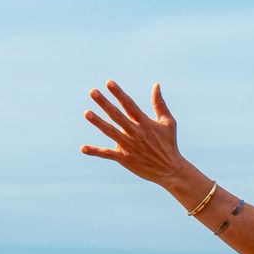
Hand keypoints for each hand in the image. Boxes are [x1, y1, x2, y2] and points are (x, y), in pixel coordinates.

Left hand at [80, 80, 203, 192]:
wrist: (170, 170)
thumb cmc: (169, 144)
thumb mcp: (168, 122)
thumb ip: (159, 103)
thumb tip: (156, 84)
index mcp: (145, 123)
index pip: (129, 105)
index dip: (119, 93)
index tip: (109, 83)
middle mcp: (136, 132)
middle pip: (117, 115)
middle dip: (104, 103)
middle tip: (92, 92)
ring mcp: (129, 146)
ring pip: (111, 131)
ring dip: (98, 122)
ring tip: (87, 113)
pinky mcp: (125, 159)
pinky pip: (107, 154)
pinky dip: (95, 151)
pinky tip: (83, 148)